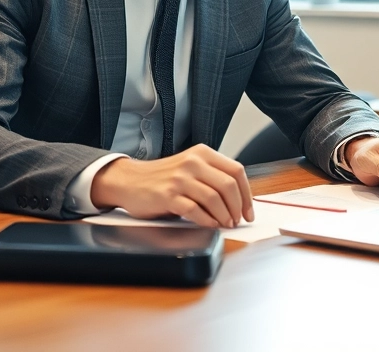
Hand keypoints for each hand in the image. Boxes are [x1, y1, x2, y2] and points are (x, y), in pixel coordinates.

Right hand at [90, 145, 254, 227]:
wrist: (130, 180)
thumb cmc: (163, 178)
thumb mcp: (191, 168)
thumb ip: (213, 177)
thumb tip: (240, 201)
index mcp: (202, 153)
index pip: (236, 171)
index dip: (246, 194)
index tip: (248, 211)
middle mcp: (192, 162)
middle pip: (228, 186)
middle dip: (237, 208)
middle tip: (237, 221)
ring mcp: (180, 178)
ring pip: (214, 198)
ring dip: (224, 216)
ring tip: (224, 224)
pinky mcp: (168, 195)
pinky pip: (195, 210)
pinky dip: (206, 220)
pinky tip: (209, 224)